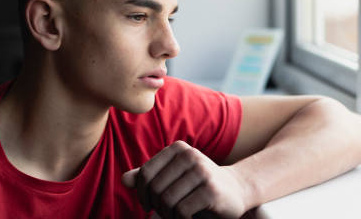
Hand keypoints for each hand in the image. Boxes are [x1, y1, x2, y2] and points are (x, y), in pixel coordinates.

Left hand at [121, 141, 246, 218]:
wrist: (236, 190)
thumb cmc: (198, 185)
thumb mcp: (174, 177)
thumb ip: (149, 177)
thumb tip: (124, 180)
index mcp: (177, 148)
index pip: (146, 173)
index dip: (142, 193)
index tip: (148, 205)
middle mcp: (189, 155)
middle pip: (155, 188)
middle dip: (156, 206)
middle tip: (164, 213)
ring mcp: (201, 171)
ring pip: (167, 200)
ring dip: (168, 214)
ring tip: (176, 215)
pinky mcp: (210, 190)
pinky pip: (182, 210)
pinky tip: (188, 217)